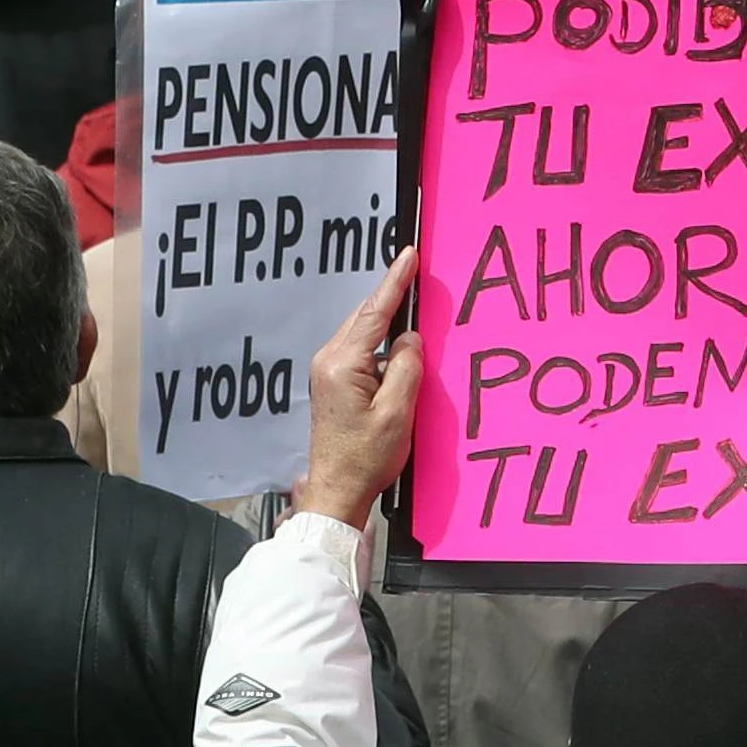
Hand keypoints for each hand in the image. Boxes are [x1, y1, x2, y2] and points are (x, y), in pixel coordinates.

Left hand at [295, 249, 422, 525]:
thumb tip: (409, 338)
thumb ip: (406, 368)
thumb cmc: (366, 458)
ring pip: (363, 335)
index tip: (409, 255)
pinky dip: (381, 347)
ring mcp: (327, 371)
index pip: (373, 313)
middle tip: (418, 276)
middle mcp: (329, 361)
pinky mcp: (332, 383)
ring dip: (388, 326)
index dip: (395, 282)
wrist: (337, 490)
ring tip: (414, 315)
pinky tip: (399, 353)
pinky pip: (360, 352)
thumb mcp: (396, 413)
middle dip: (392, 299)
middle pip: (365, 319)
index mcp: (342, 364)